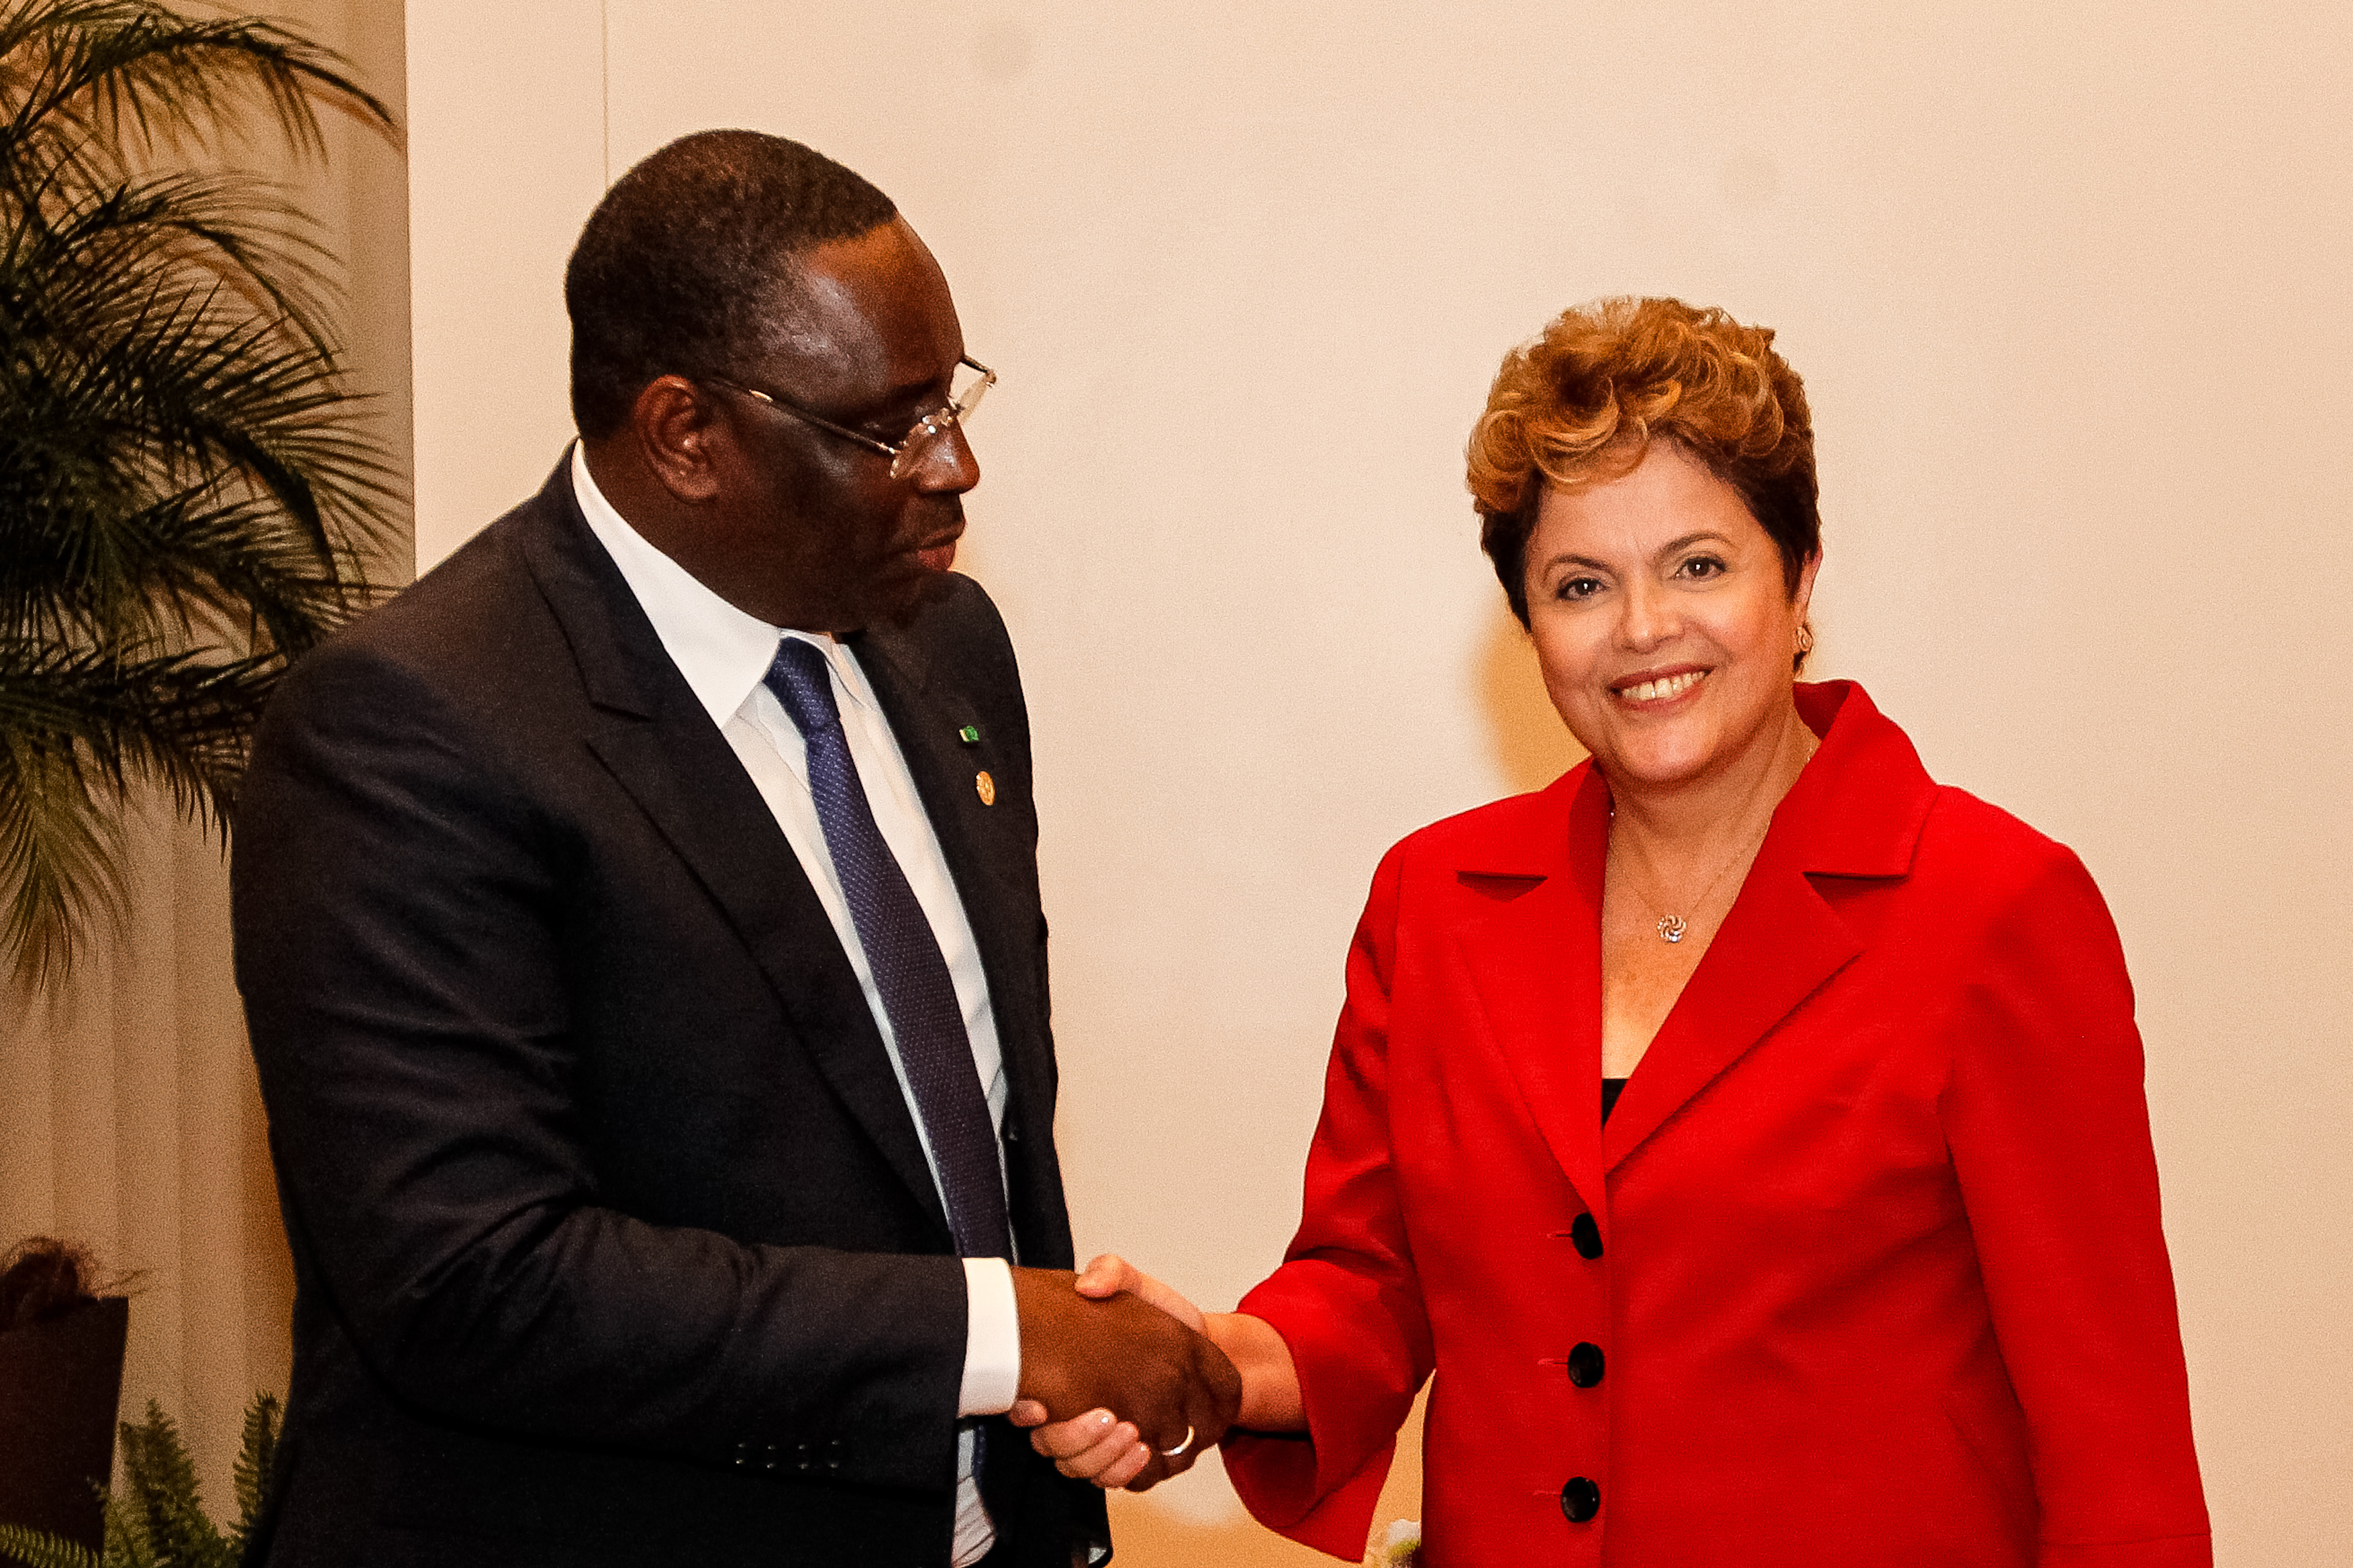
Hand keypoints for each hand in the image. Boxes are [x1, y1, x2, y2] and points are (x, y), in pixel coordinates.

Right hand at [1008, 1256, 1235, 1490]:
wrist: (1199, 1347)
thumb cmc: (1156, 1316)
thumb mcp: (1135, 1286)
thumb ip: (1111, 1273)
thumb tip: (1088, 1284)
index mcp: (1061, 1373)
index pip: (1023, 1401)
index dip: (1023, 1411)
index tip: (1039, 1407)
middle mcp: (1070, 1412)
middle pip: (1051, 1447)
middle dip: (1074, 1440)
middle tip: (1106, 1418)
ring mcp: (1097, 1439)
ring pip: (1082, 1469)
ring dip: (1104, 1459)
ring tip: (1134, 1435)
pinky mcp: (1126, 1456)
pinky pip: (1117, 1481)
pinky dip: (1127, 1473)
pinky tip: (1145, 1451)